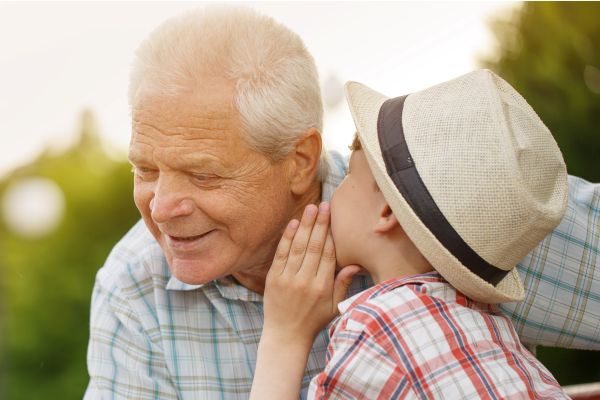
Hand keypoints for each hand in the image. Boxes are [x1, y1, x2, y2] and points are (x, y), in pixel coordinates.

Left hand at [262, 202, 360, 348]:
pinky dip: (287, 238)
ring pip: (298, 247)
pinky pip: (281, 254)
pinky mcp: (274, 279)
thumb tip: (355, 264)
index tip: (334, 217)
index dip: (331, 234)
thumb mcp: (335, 307)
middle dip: (320, 224)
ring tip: (311, 208)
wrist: (285, 336)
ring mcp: (288, 279)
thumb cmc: (313, 321)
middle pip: (314, 246)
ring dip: (305, 226)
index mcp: (322, 287)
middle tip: (325, 205)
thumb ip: (343, 285)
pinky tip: (294, 223)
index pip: (328, 255)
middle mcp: (305, 281)